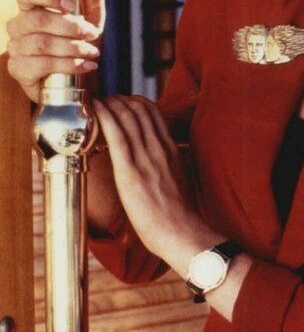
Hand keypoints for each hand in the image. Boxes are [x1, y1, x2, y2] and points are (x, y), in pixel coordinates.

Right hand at [6, 0, 104, 101]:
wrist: (77, 78)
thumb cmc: (79, 41)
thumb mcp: (92, 17)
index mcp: (31, 6)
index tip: (70, 5)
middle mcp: (18, 24)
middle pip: (38, 20)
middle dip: (71, 27)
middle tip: (93, 34)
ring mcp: (15, 47)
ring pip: (41, 43)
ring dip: (73, 47)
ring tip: (92, 52)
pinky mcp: (18, 69)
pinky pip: (41, 65)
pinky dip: (68, 65)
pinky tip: (85, 66)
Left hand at [92, 95, 202, 261]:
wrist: (181, 232)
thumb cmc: (179, 215)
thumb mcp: (180, 180)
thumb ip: (169, 165)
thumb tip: (160, 163)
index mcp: (171, 150)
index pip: (153, 113)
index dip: (134, 102)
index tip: (121, 103)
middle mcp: (160, 148)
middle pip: (139, 109)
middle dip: (119, 99)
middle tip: (104, 102)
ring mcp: (146, 158)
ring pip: (127, 116)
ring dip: (109, 103)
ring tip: (96, 103)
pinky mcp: (130, 171)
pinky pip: (116, 135)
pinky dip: (104, 117)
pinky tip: (95, 110)